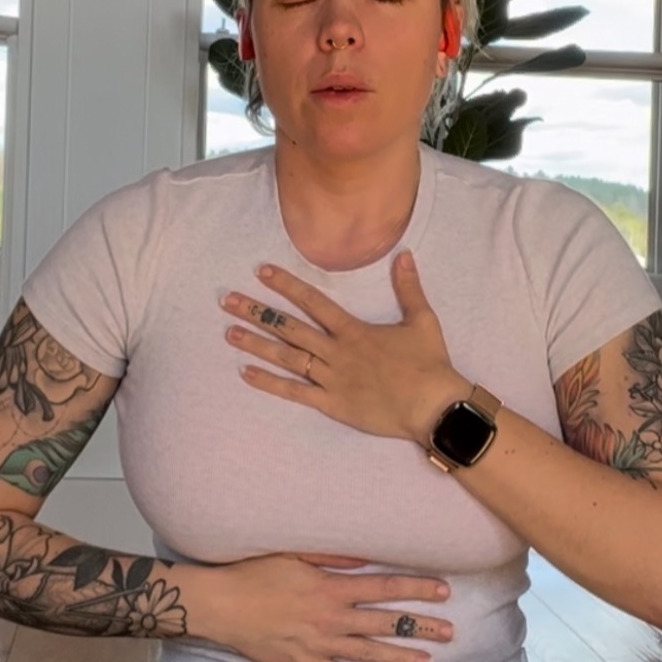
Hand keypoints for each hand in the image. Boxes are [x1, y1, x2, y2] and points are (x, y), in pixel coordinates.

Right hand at [204, 552, 454, 661]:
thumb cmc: (255, 573)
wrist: (222, 605)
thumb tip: (366, 556)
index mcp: (331, 587)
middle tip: (450, 631)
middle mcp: (331, 617)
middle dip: (421, 626)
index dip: (416, 588)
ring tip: (430, 661)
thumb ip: (333, 556)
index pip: (385, 587)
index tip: (442, 590)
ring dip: (402, 657)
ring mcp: (319, 643)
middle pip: (386, 623)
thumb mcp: (294, 553)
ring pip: (370, 654)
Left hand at [221, 252, 468, 442]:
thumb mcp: (422, 320)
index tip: (261, 272)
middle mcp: (336, 352)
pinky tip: (246, 373)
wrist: (433, 407)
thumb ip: (409, 287)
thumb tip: (404, 254)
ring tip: (229, 332)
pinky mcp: (332, 404)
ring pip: (287, 358)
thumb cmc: (429, 364)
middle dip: (257, 312)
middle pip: (289, 328)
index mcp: (354, 330)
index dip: (286, 285)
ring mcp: (331, 379)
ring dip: (257, 344)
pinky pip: (295, 392)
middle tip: (227, 300)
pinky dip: (270, 383)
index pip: (313, 301)